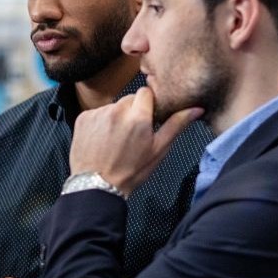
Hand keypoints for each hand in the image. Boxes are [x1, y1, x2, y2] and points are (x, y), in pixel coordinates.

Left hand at [69, 87, 202, 196]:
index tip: (147, 117)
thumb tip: (195, 109)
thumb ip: (176, 125)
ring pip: (113, 106)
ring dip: (116, 117)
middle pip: (129, 99)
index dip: (148, 104)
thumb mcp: (158, 150)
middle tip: (132, 133)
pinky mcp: (82, 119)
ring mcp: (97, 114)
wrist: (96, 185)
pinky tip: (102, 140)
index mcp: (138, 118)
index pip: (146, 92)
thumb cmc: (129, 172)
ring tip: (115, 140)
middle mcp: (116, 111)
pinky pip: (96, 113)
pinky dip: (100, 123)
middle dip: (133, 111)